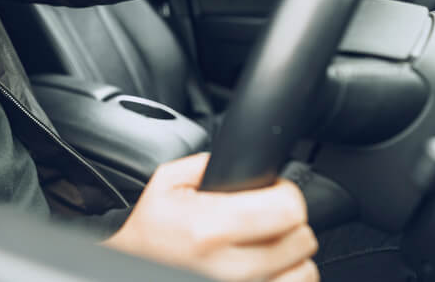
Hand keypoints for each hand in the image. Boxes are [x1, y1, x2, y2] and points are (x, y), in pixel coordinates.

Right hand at [103, 153, 317, 281]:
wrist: (129, 260)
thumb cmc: (148, 226)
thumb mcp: (168, 180)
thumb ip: (209, 165)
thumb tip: (249, 163)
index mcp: (211, 227)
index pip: (288, 209)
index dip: (285, 193)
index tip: (272, 193)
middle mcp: (228, 267)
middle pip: (302, 240)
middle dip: (287, 222)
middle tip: (264, 218)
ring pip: (304, 272)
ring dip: (290, 256)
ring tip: (264, 245)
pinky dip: (285, 277)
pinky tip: (265, 267)